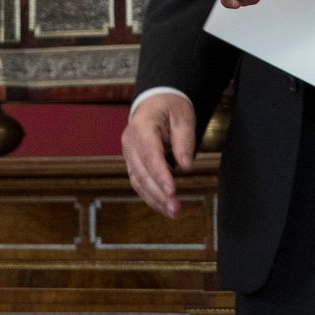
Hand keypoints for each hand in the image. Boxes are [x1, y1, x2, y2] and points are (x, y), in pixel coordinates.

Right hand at [120, 92, 195, 218]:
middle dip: (158, 193)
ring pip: (138, 181)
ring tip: (173, 212)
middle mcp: (130, 141)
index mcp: (141, 126)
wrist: (155, 101)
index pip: (150, 154)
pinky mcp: (132, 163)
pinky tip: (164, 206)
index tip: (172, 190)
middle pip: (142, 172)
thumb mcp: (183, 116)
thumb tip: (186, 166)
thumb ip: (184, 141)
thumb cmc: (170, 107)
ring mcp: (128, 153)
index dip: (160, 174)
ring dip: (155, 199)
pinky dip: (150, 196)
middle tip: (176, 208)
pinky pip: (139, 182)